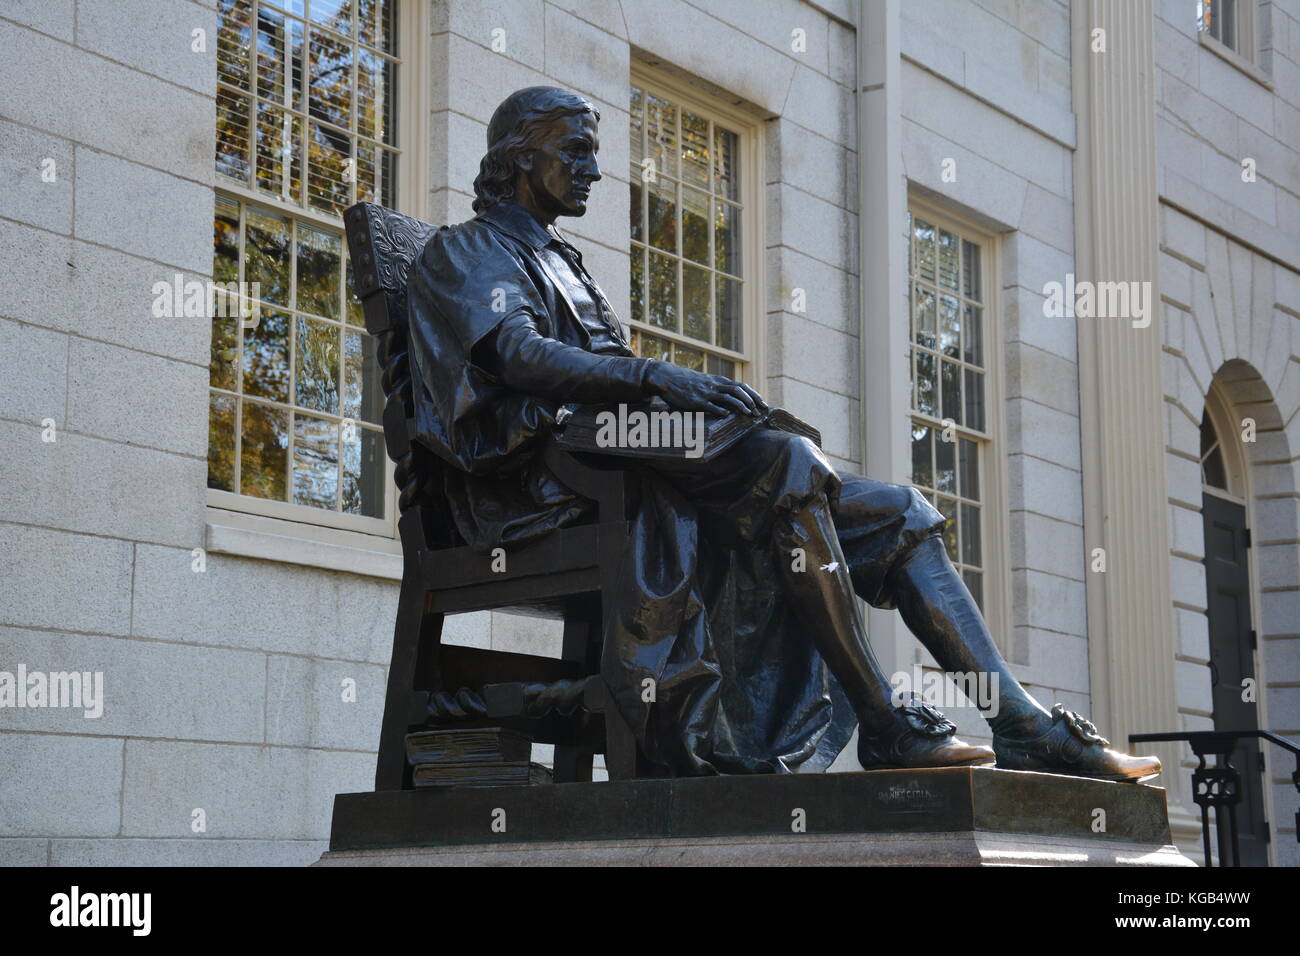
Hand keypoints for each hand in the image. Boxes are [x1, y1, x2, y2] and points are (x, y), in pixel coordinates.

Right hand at [646, 362, 767, 416]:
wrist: (669, 378)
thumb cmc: (688, 382)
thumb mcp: (706, 382)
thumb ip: (718, 388)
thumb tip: (732, 397)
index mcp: (719, 380)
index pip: (742, 386)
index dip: (754, 395)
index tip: (763, 404)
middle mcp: (715, 385)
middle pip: (739, 391)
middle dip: (752, 401)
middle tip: (760, 412)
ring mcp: (707, 393)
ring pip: (728, 397)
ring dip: (740, 406)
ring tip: (749, 414)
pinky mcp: (697, 400)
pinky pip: (711, 405)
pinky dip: (720, 410)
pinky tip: (728, 415)